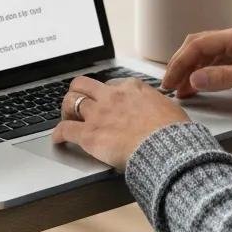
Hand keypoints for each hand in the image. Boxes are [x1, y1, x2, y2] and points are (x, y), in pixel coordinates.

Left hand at [52, 75, 189, 170]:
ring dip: (67, 110)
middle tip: (78, 103)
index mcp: (132, 88)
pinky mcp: (89, 135)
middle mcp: (112, 96)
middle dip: (78, 92)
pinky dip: (58, 134)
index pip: (110, 84)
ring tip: (67, 118)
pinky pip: (65, 130)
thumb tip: (162, 112)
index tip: (104, 100)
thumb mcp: (169, 109)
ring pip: (71, 101)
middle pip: (83, 84)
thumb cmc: (173, 132)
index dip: (105, 93)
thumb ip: (158, 107)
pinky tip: (58, 139)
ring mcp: (98, 114)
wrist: (166, 147)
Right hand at [161, 25, 231, 102]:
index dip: (180, 62)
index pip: (199, 44)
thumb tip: (195, 79)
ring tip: (179, 91)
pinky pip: (215, 66)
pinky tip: (196, 88)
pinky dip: (202, 76)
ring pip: (205, 57)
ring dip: (190, 72)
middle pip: (198, 47)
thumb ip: (226, 77)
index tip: (170, 81)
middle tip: (169, 86)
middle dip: (181, 65)